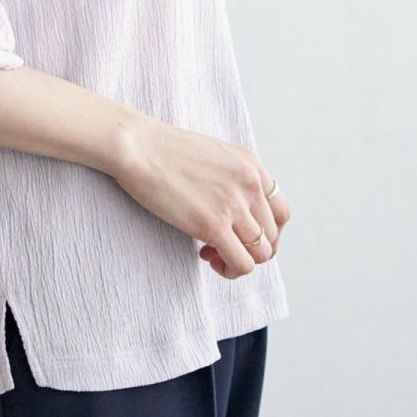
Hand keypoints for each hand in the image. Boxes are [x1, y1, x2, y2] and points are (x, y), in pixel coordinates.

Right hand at [110, 115, 291, 278]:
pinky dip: (229, 270)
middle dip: (250, 248)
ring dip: (238, 260)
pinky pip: (242, 264)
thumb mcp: (212, 154)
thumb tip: (237, 210)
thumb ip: (232, 177)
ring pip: (261, 253)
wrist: (136, 146)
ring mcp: (234, 204)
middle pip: (272, 235)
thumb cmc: (163, 150)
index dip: (263, 231)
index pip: (281, 211)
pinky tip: (207, 258)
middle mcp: (250, 183)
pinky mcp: (213, 225)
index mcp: (251, 164)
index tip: (239, 233)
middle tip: (220, 245)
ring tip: (211, 252)